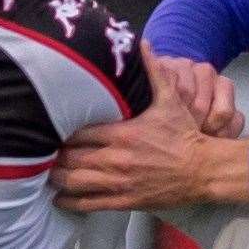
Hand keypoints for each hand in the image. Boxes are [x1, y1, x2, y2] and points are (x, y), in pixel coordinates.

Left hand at [54, 44, 248, 210]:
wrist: (204, 170)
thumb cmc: (185, 137)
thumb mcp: (170, 101)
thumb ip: (153, 73)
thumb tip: (143, 44)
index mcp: (122, 133)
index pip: (78, 131)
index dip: (61, 130)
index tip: (52, 127)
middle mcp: (116, 159)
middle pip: (70, 157)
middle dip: (54, 154)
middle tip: (43, 150)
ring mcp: (119, 182)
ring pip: (74, 181)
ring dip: (57, 177)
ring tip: (46, 172)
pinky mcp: (124, 201)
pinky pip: (89, 204)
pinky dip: (70, 202)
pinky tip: (58, 198)